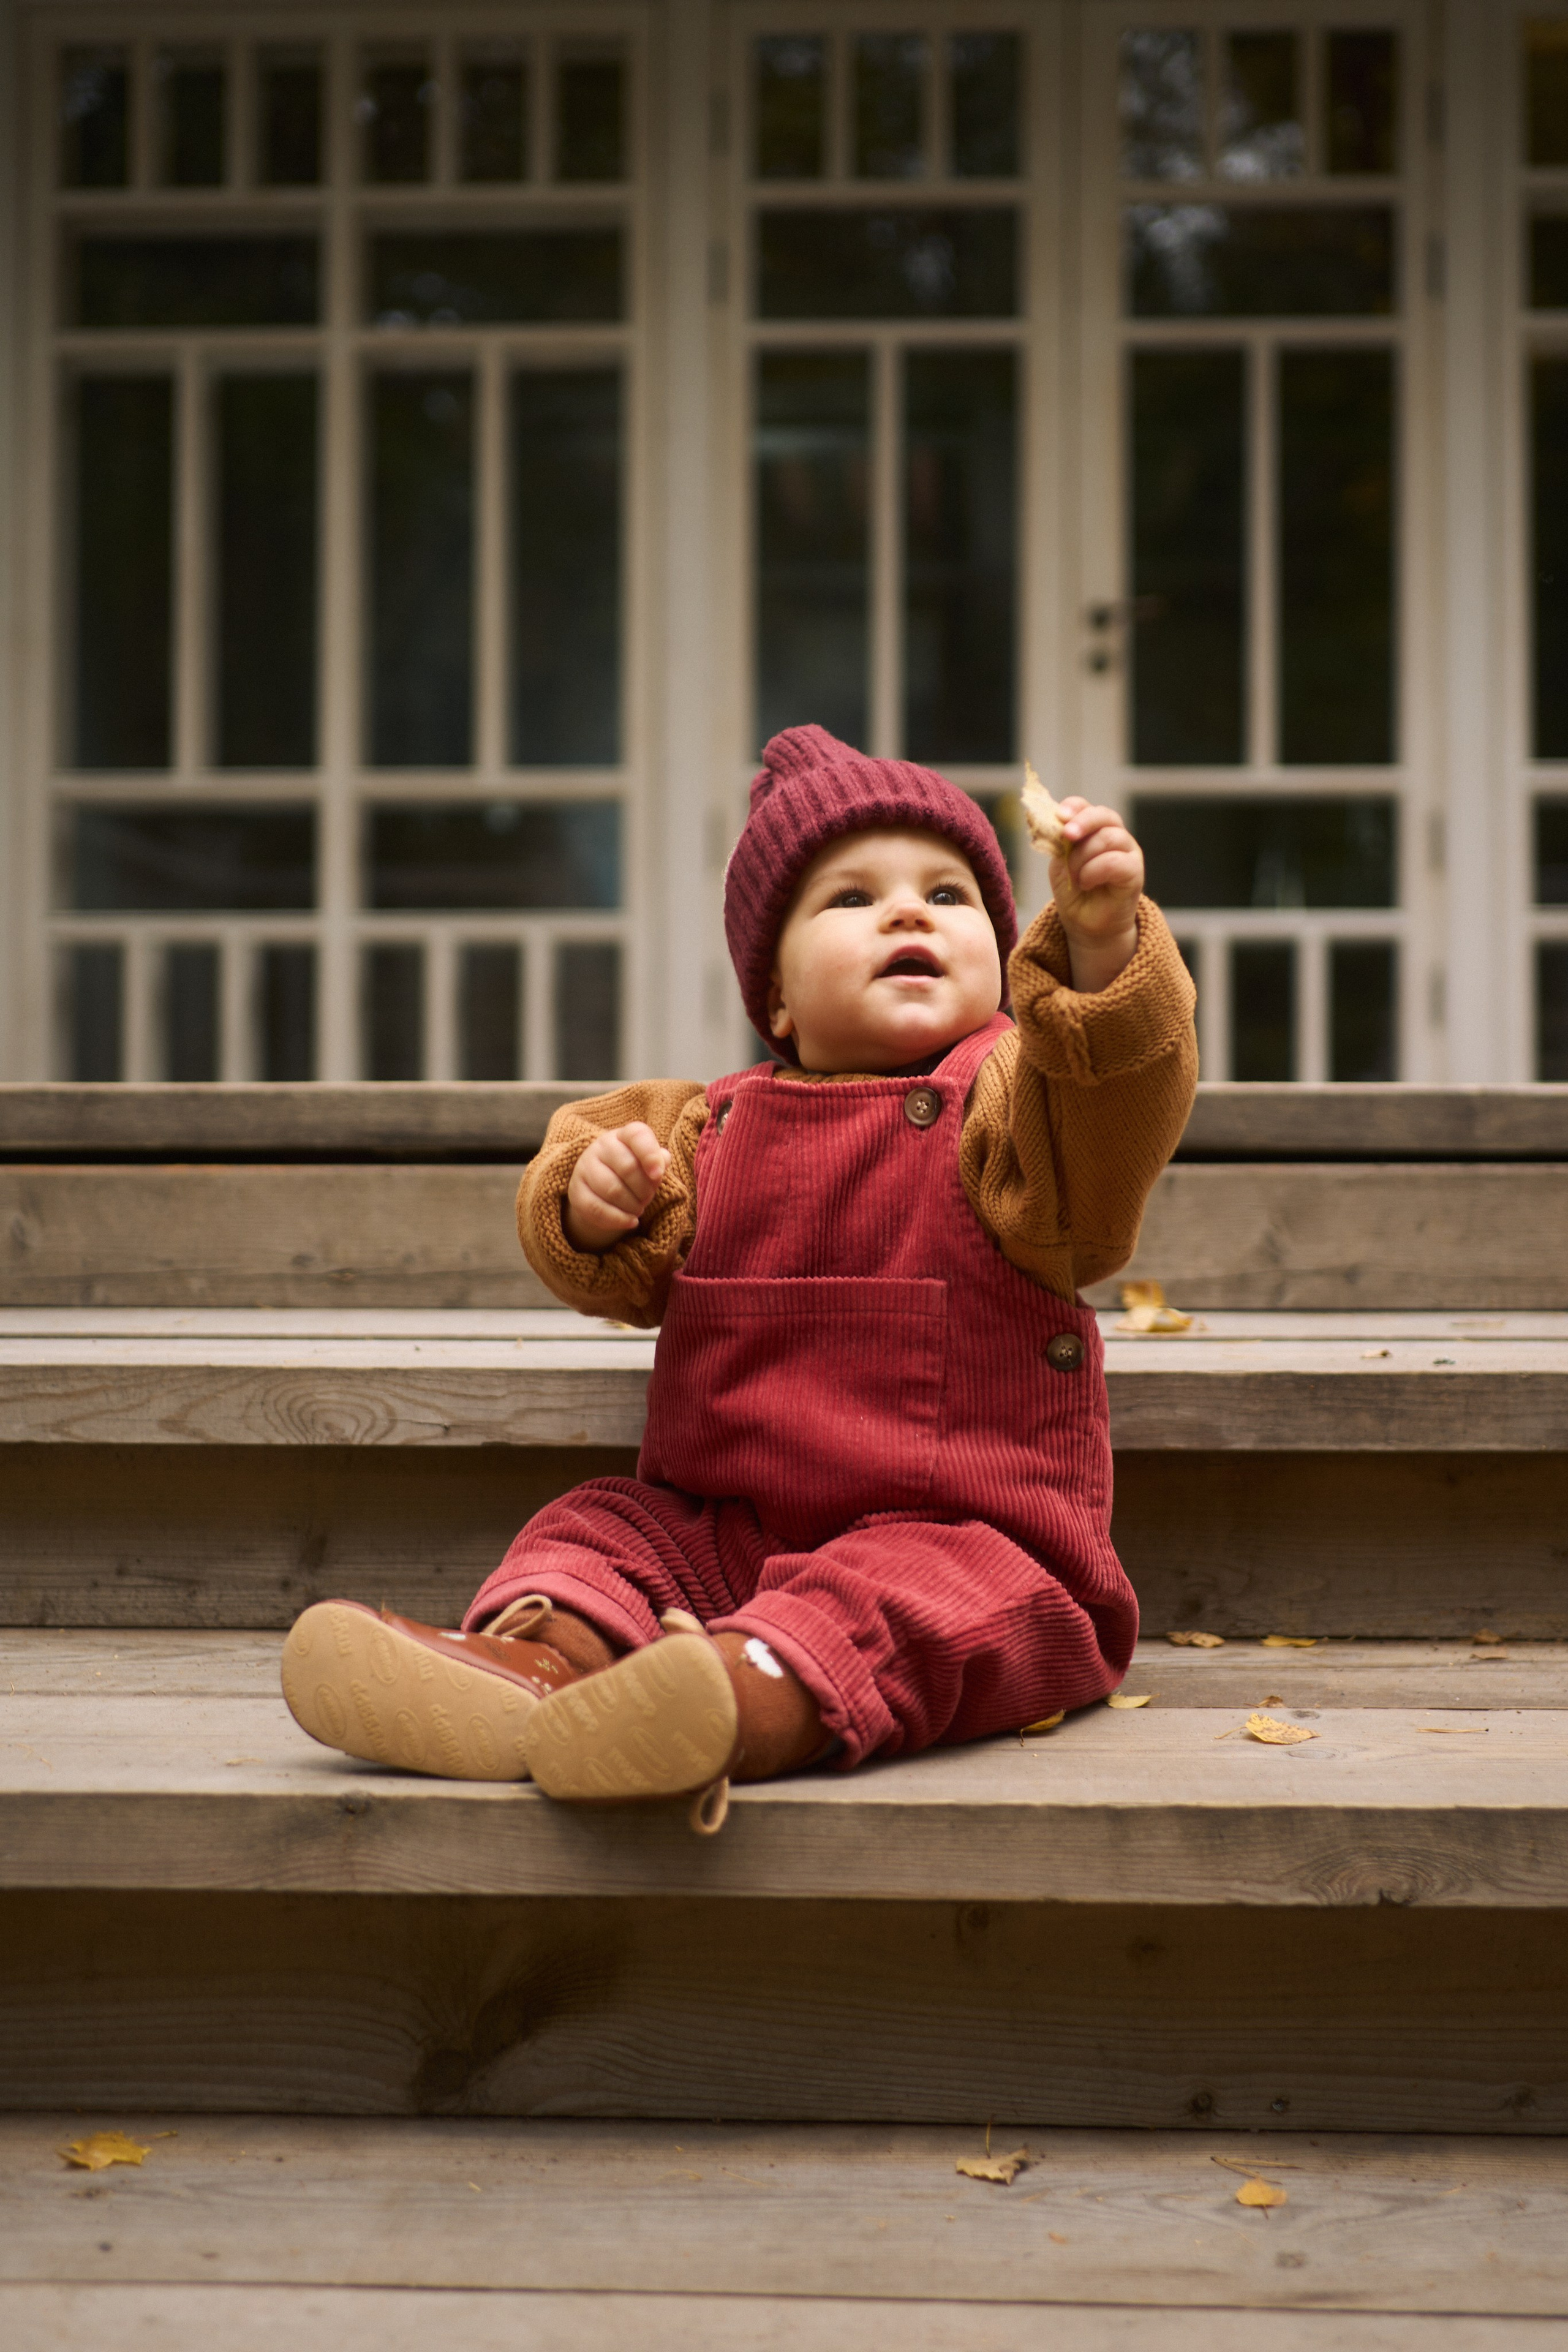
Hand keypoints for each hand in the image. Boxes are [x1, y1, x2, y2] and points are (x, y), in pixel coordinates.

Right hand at [564, 1123, 670, 1252]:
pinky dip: (619, 1219)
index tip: (658, 1175)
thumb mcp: (646, 1163)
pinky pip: (598, 1209)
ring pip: (613, 1190)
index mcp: (622, 1136)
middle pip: (628, 1168)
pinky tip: (631, 1222)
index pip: (637, 1136)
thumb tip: (664, 1160)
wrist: (600, 1188)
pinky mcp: (576, 1193)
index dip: (650, 1155)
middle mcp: (600, 1147)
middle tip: (648, 1198)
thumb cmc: (631, 1172)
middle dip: (645, 1189)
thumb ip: (659, 1160)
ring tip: (639, 1209)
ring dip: (633, 1205)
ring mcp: (585, 1169)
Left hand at [1049, 799, 1143, 992]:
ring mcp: (1128, 852)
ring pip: (1109, 837)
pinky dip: (1095, 870)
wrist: (1086, 925)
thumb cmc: (1074, 893)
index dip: (1074, 807)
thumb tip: (1058, 824)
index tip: (1059, 816)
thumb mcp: (1060, 864)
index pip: (1086, 807)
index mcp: (1094, 830)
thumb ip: (1061, 843)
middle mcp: (1115, 836)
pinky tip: (1086, 883)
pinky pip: (1115, 861)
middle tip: (1067, 835)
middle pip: (1104, 815)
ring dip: (1084, 857)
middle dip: (1083, 822)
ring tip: (1075, 877)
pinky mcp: (1135, 872)